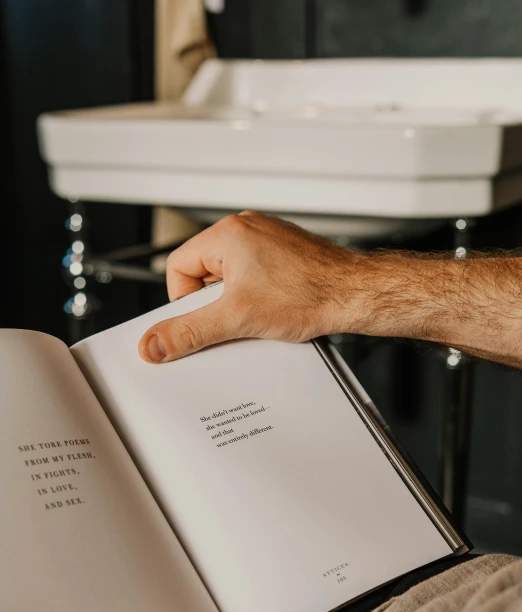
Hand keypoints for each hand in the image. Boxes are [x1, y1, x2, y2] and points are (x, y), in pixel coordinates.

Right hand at [138, 211, 355, 362]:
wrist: (357, 295)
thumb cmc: (310, 295)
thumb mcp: (237, 319)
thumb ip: (189, 332)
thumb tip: (155, 344)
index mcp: (227, 234)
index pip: (178, 269)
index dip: (186, 302)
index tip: (204, 320)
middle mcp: (246, 229)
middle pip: (203, 273)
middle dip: (215, 303)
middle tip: (234, 319)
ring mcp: (267, 239)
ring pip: (229, 277)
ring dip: (237, 301)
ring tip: (259, 314)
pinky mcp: (283, 253)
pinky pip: (253, 276)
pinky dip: (257, 296)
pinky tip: (274, 310)